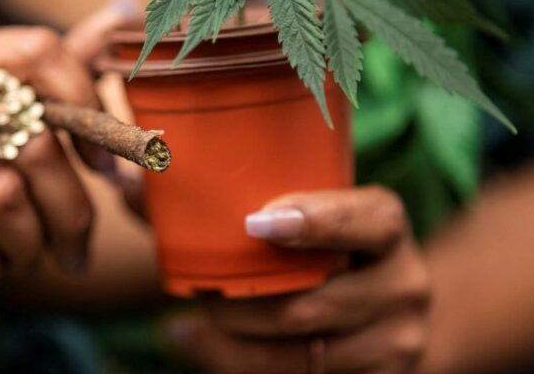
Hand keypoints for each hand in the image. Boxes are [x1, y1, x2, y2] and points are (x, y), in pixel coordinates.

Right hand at [0, 26, 106, 322]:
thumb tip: (126, 9)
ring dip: (30, 246)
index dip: (87, 109)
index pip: (38, 50)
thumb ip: (54, 71)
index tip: (104, 164)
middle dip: (72, 210)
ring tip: (23, 257)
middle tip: (78, 247)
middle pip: (34, 141)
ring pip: (4, 198)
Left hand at [166, 187, 429, 373]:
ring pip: (300, 357)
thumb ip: (210, 196)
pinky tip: (200, 346)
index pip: (370, 219)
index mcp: (387, 226)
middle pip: (312, 307)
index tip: (256, 222)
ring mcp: (397, 342)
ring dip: (235, 344)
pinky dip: (239, 369)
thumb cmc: (310, 248)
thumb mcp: (284, 217)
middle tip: (196, 293)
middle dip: (241, 305)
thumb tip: (130, 178)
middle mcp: (404, 283)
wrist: (374, 308)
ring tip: (192, 324)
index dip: (318, 220)